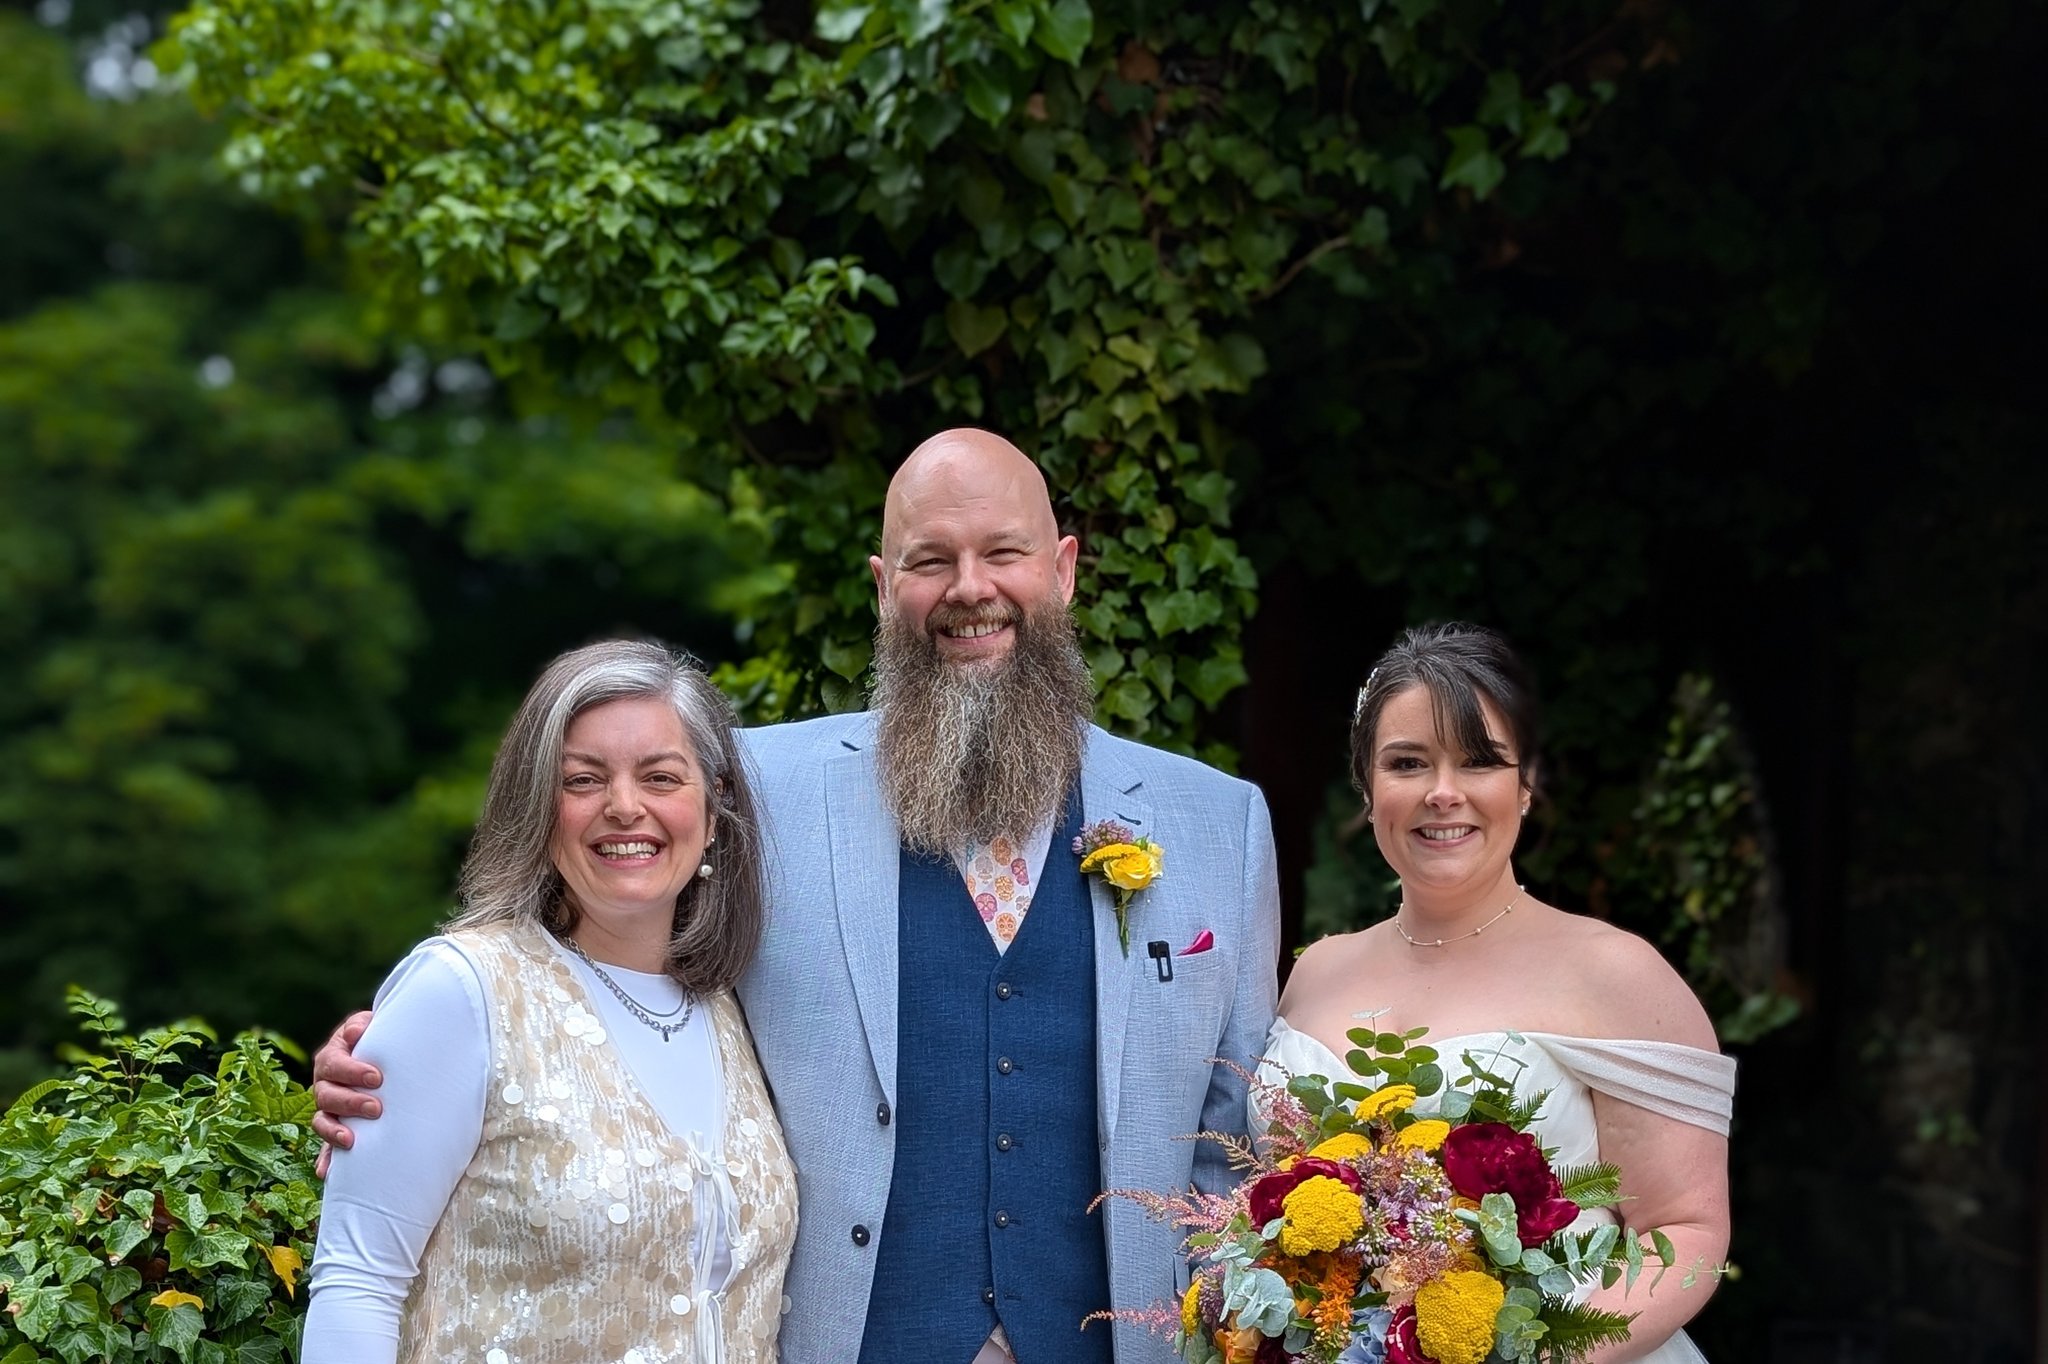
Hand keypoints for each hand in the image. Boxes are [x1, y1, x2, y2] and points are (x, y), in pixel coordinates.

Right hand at [310, 1011, 381, 1171]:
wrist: (382, 1053)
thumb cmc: (377, 1039)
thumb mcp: (370, 1028)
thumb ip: (361, 1027)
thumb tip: (354, 1034)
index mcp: (331, 1058)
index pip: (334, 1064)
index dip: (353, 1071)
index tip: (377, 1077)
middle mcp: (324, 1084)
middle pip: (326, 1095)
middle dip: (350, 1102)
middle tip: (376, 1108)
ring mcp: (327, 1108)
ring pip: (322, 1121)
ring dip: (334, 1132)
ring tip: (351, 1140)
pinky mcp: (336, 1127)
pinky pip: (325, 1146)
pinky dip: (325, 1159)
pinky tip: (326, 1172)